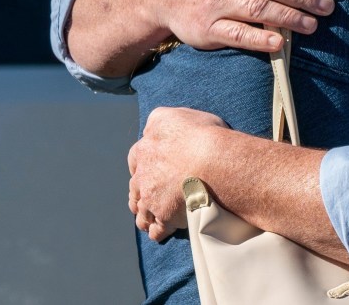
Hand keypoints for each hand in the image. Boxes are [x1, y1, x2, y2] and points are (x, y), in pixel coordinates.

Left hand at [128, 107, 228, 240]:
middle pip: (135, 186)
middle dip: (143, 191)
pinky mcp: (162, 217)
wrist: (212, 163)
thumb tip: (165, 127)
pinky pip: (156, 230)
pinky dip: (159, 231)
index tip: (151, 169)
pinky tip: (165, 231)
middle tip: (153, 196)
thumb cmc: (204, 136)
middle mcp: (142, 172)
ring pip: (141, 211)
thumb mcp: (179, 116)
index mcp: (146, 146)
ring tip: (155, 219)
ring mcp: (150, 197)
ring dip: (147, 214)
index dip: (143, 165)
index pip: (136, 158)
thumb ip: (166, 122)